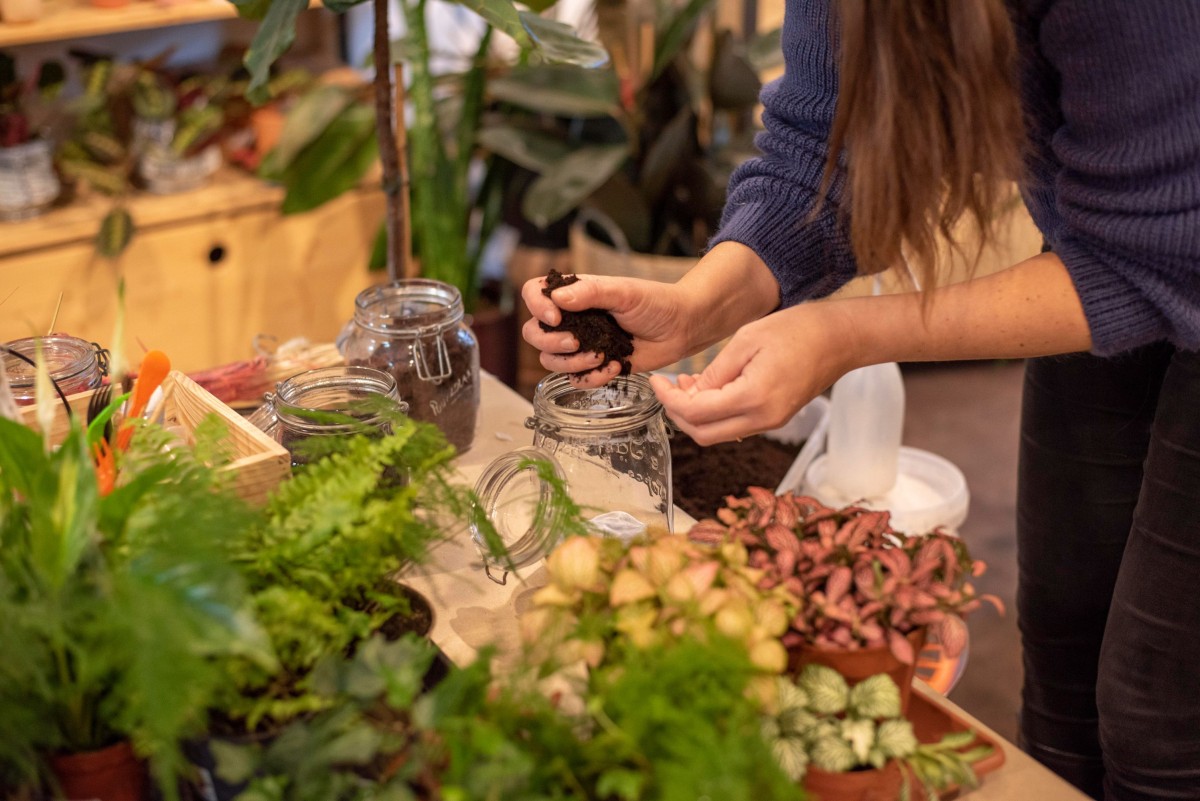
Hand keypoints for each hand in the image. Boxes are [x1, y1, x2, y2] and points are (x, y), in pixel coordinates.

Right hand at [521, 242, 780, 388]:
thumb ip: (591, 292)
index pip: (534, 293)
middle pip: (534, 333)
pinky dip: (590, 378)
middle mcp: (572, 319)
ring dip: (572, 363)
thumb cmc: (656, 302)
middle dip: (551, 342)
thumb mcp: (624, 291)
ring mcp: (581, 344)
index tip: (555, 317)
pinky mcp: (595, 366)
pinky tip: (614, 368)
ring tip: (602, 356)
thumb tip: (558, 298)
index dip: (536, 306)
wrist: (683, 328)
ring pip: (551, 360)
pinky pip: (576, 380)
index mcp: (574, 294)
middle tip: (578, 342)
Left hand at [649, 303, 853, 443]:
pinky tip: (709, 388)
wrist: (840, 338)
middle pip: (703, 434)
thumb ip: (715, 370)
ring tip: (686, 383)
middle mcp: (763, 419)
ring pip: (718, 434)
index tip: (657, 382)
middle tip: (667, 388)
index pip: (696, 413)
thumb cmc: (798, 330)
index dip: (669, 400)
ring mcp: (771, 422)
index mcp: (754, 398)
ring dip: (696, 415)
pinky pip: (736, 425)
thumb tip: (689, 392)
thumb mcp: (746, 340)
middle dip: (677, 413)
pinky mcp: (775, 418)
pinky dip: (716, 413)